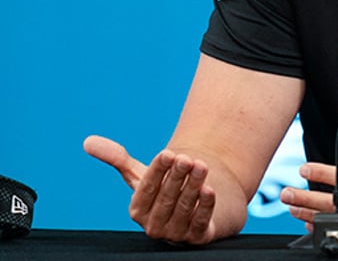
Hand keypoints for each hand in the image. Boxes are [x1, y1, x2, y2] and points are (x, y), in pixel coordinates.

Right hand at [83, 135, 217, 244]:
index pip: (147, 189)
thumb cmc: (161, 190)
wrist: (189, 211)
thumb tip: (87, 141)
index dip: (158, 171)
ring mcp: (176, 233)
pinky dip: (205, 206)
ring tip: (201, 166)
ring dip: (193, 186)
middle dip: (176, 177)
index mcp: (138, 210)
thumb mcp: (140, 175)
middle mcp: (154, 225)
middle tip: (186, 158)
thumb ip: (117, 159)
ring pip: (184, 208)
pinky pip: (200, 222)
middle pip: (166, 198)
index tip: (168, 153)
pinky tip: (209, 189)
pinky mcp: (197, 237)